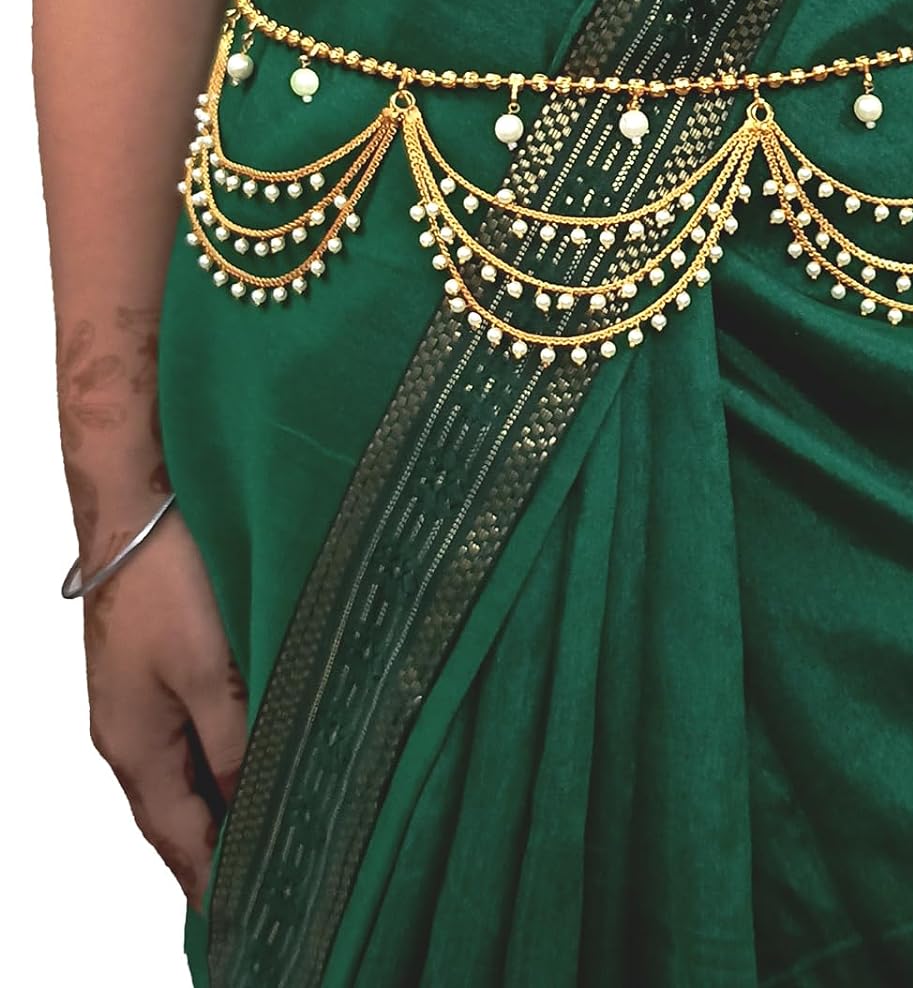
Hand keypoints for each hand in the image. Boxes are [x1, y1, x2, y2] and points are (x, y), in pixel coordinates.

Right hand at [78, 480, 246, 911]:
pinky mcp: (161, 662)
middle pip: (179, 809)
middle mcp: (131, 729)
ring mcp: (142, 695)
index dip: (211, 878)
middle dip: (219, 846)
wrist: (139, 504)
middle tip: (270, 879)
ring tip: (272, 826)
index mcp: (134, 746)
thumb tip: (253, 802)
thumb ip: (234, 741)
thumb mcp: (211, 671)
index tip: (246, 917)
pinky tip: (258, 750)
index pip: (177, 836)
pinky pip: (194, 726)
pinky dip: (223, 752)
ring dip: (224, 797)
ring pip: (189, 767)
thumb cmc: (169, 582)